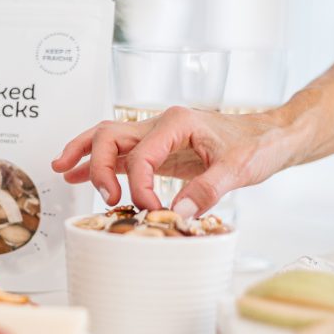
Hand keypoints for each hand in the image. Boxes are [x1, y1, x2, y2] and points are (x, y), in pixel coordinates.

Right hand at [52, 106, 293, 217]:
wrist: (273, 137)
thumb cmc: (259, 144)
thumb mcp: (239, 168)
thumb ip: (207, 190)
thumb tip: (177, 212)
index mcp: (177, 122)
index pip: (141, 154)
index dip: (139, 185)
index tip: (149, 208)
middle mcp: (161, 124)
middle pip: (110, 135)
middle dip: (97, 164)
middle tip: (105, 197)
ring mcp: (157, 136)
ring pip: (109, 138)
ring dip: (85, 154)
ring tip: (60, 169)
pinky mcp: (160, 150)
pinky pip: (122, 154)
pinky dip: (99, 163)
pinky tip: (79, 174)